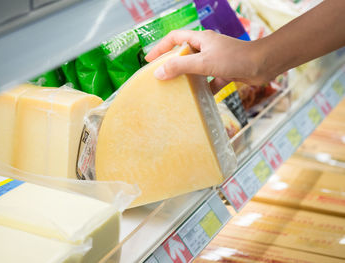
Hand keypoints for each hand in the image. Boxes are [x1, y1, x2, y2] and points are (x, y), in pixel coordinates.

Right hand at [145, 30, 266, 93]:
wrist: (263, 65)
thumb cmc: (234, 58)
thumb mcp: (203, 62)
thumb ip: (180, 66)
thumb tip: (158, 73)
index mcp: (201, 39)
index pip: (174, 38)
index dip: (160, 48)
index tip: (148, 60)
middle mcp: (207, 47)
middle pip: (184, 54)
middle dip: (172, 64)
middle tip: (161, 76)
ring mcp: (216, 60)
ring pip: (196, 68)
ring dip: (188, 78)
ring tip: (177, 89)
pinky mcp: (225, 71)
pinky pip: (210, 80)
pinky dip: (205, 89)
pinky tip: (201, 99)